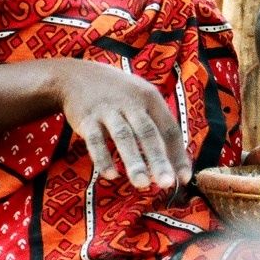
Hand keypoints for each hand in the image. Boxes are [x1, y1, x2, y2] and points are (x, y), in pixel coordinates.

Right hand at [56, 60, 191, 190]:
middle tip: (167, 184)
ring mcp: (108, 109)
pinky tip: (111, 175)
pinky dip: (103, 158)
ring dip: (134, 161)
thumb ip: (156, 126)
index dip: (177, 155)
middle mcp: (131, 102)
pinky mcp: (87, 118)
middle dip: (158, 159)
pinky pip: (96, 140)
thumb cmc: (116, 94)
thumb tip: (174, 161)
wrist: (76, 75)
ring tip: (142, 184)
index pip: (169, 129)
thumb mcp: (140, 99)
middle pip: (148, 133)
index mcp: (150, 98)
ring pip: (124, 136)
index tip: (183, 178)